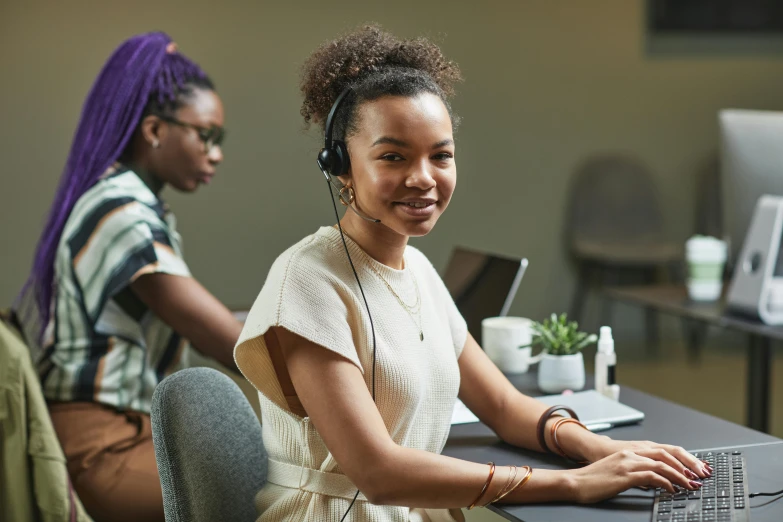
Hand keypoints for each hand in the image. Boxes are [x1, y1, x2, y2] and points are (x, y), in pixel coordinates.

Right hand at [568, 450, 704, 503]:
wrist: (576, 482)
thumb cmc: (595, 479)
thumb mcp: (618, 471)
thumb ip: (636, 472)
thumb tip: (655, 481)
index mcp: (631, 451)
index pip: (664, 451)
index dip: (683, 458)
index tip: (696, 468)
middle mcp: (632, 454)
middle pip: (668, 454)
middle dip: (687, 465)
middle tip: (701, 475)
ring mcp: (628, 463)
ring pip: (662, 464)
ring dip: (680, 475)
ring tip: (691, 485)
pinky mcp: (625, 475)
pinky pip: (652, 476)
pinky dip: (665, 483)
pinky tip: (671, 490)